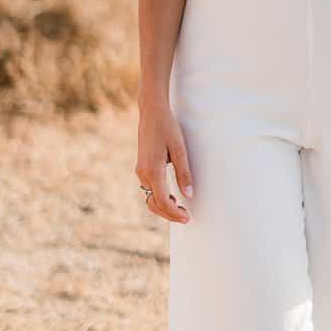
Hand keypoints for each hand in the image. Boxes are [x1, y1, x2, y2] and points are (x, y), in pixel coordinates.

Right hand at [136, 100, 192, 223]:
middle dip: (169, 214)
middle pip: (154, 204)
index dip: (174, 213)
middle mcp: (143, 174)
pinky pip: (150, 190)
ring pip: (150, 198)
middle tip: (186, 218)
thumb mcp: (180, 149)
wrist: (152, 113)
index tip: (188, 218)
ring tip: (181, 210)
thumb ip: (184, 173)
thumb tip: (189, 196)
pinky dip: (159, 198)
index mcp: (152, 170)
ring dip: (164, 207)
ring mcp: (141, 172)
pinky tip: (173, 198)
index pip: (162, 201)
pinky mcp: (142, 169)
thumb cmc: (168, 128)